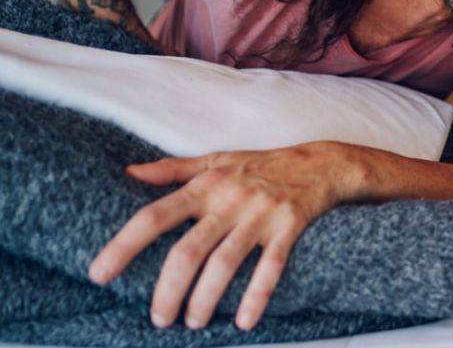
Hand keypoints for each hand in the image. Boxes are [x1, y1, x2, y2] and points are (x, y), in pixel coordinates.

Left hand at [88, 143, 349, 329]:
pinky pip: (271, 265)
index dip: (125, 245)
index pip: (155, 216)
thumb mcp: (218, 160)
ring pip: (225, 263)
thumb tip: (128, 172)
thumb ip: (173, 169)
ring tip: (194, 322)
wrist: (322, 164)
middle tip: (159, 318)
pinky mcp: (289, 227)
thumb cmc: (263, 165)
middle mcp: (231, 200)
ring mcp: (261, 215)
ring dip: (206, 298)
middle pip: (189, 250)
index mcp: (207, 185)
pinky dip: (258, 295)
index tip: (100, 273)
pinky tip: (244, 321)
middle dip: (169, 289)